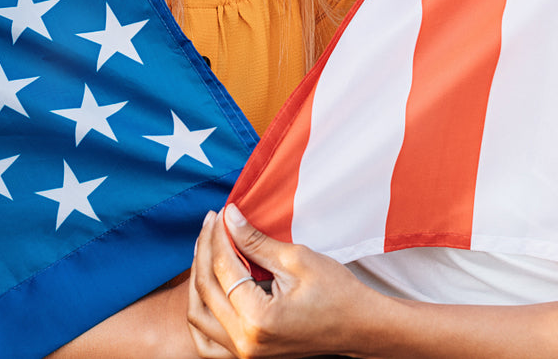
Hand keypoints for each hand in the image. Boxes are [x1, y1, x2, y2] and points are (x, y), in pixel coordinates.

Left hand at [187, 203, 380, 357]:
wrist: (359, 326)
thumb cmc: (336, 292)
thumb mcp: (297, 259)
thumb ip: (256, 241)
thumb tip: (229, 217)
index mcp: (258, 319)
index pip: (223, 269)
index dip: (219, 236)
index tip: (221, 212)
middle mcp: (245, 342)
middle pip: (205, 290)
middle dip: (205, 250)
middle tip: (211, 223)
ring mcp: (244, 353)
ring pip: (199, 315)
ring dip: (198, 279)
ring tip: (207, 248)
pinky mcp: (246, 354)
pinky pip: (207, 338)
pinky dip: (202, 311)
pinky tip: (206, 286)